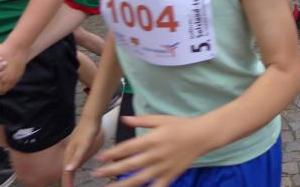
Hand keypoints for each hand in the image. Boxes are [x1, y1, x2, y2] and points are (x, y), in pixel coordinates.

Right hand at [62, 117, 101, 186]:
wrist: (91, 117)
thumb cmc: (88, 129)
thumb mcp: (84, 145)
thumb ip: (76, 157)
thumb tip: (68, 169)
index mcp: (69, 154)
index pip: (66, 173)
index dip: (66, 183)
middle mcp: (69, 153)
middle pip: (66, 171)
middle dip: (66, 181)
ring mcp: (73, 150)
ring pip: (68, 166)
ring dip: (68, 175)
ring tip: (69, 183)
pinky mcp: (78, 147)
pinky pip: (73, 161)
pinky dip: (73, 167)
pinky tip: (74, 168)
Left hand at [91, 115, 208, 186]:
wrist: (203, 135)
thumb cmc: (181, 125)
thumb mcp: (161, 119)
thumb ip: (141, 120)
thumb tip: (123, 119)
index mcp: (152, 139)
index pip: (128, 147)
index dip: (112, 153)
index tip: (100, 158)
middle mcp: (155, 154)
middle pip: (129, 164)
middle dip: (111, 170)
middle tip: (96, 174)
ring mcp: (162, 167)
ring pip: (138, 179)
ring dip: (122, 184)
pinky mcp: (170, 176)